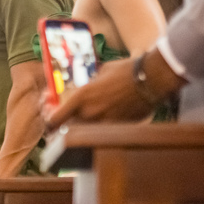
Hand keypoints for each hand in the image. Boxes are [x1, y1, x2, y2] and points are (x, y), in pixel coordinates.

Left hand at [44, 54, 177, 127]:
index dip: (50, 124)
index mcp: (81, 97)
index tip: (50, 124)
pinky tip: (107, 122)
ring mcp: (104, 122)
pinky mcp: (118, 127)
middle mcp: (89, 113)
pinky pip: (103, 132)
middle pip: (68, 130)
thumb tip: (87, 87)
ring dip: (84, 130)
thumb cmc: (127, 70)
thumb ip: (90, 84)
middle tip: (68, 126)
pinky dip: (101, 130)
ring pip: (85, 133)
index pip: (55, 120)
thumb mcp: (101, 72)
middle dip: (66, 128)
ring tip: (89, 123)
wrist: (152, 78)